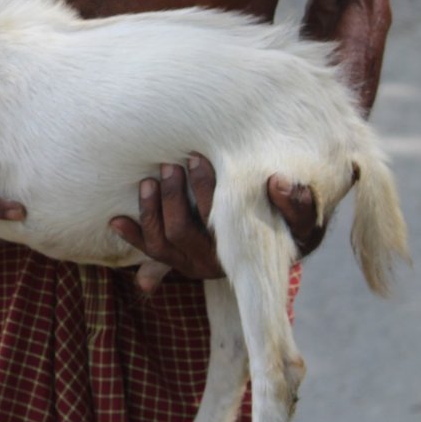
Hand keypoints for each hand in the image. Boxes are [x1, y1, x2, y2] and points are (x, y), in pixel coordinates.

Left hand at [109, 154, 327, 292]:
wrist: (279, 247)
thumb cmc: (291, 228)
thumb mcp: (304, 221)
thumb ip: (299, 204)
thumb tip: (280, 182)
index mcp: (240, 251)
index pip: (214, 221)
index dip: (203, 189)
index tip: (198, 157)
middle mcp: (211, 263)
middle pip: (180, 231)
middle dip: (173, 196)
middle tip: (170, 164)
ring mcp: (190, 264)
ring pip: (160, 243)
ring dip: (150, 211)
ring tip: (148, 180)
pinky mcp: (176, 261)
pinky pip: (149, 253)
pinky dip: (132, 236)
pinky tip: (115, 220)